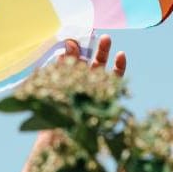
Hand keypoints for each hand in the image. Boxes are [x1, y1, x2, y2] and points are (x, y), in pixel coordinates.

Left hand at [33, 35, 127, 151]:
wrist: (60, 139)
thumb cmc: (50, 113)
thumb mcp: (53, 84)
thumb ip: (62, 64)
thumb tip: (69, 43)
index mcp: (64, 79)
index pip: (70, 60)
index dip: (73, 49)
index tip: (71, 41)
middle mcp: (79, 83)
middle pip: (84, 59)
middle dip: (89, 46)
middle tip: (91, 31)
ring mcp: (92, 89)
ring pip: (101, 67)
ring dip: (104, 52)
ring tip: (106, 38)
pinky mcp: (105, 97)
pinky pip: (114, 82)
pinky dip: (119, 68)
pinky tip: (121, 56)